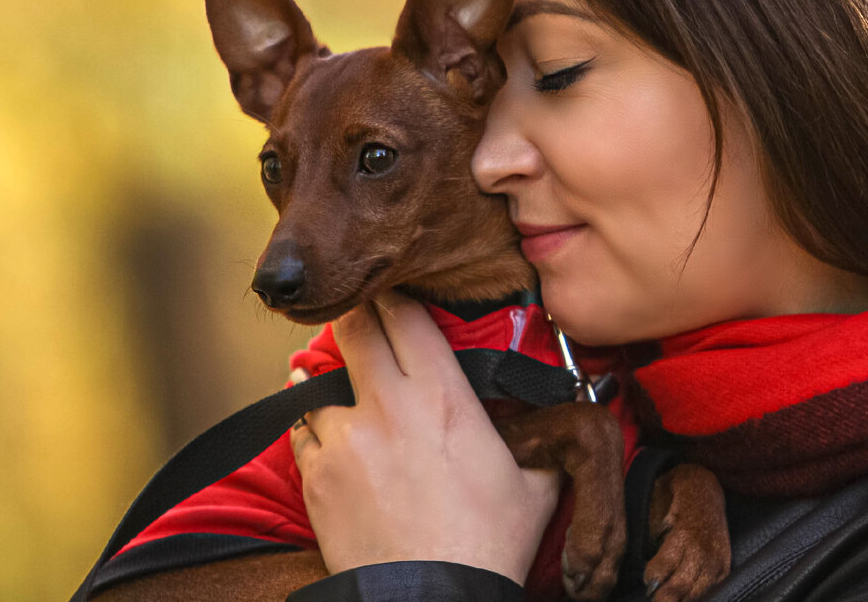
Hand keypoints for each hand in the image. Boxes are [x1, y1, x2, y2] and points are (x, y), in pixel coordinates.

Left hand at [290, 291, 560, 583]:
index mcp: (444, 396)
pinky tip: (324, 433)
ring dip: (324, 379)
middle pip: (355, 327)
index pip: (406, 315)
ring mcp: (346, 436)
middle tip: (357, 319)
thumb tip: (564, 426)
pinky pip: (302, 432)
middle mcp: (390, 403)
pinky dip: (311, 429)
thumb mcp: (534, 485)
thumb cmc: (487, 546)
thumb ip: (540, 442)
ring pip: (317, 380)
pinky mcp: (317, 472)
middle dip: (354, 317)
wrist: (433, 598)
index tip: (392, 297)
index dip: (395, 298)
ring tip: (326, 381)